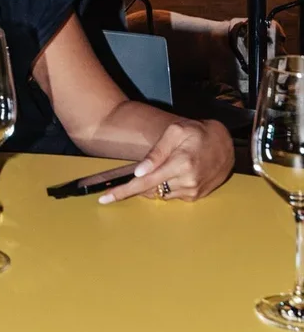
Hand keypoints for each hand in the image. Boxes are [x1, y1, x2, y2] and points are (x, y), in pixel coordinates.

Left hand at [98, 118, 233, 203]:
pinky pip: (172, 195)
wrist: (226, 143)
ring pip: (160, 193)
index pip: (144, 183)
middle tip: (140, 170)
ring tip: (168, 164)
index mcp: (180, 164)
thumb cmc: (198, 132)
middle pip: (149, 190)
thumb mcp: (175, 132)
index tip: (105, 199)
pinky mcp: (196, 196)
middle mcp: (187, 181)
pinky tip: (175, 172)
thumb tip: (139, 172)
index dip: (122, 191)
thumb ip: (156, 152)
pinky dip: (167, 185)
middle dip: (139, 183)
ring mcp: (193, 191)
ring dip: (155, 183)